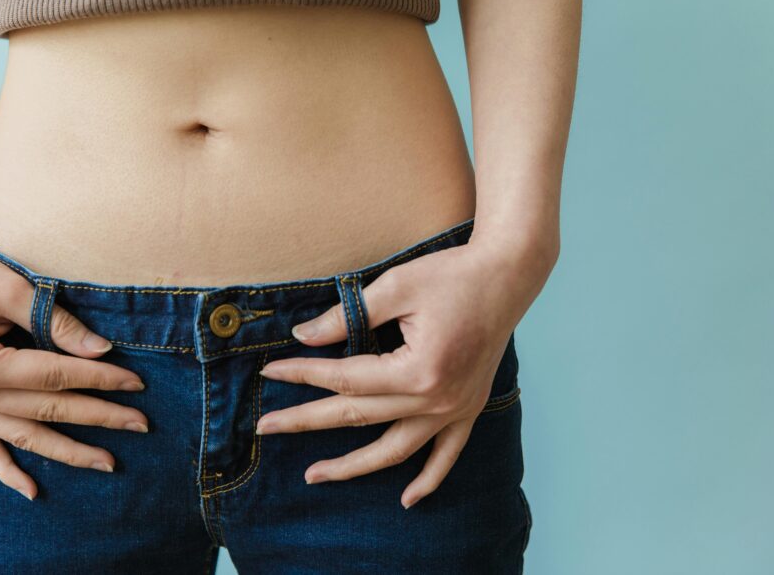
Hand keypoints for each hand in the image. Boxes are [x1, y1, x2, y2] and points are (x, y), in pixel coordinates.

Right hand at [0, 242, 149, 500]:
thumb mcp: (13, 290)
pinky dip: (8, 471)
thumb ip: (58, 323)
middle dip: (99, 418)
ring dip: (67, 452)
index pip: (56, 377)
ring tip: (107, 462)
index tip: (137, 385)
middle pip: (47, 411)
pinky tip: (33, 490)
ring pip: (23, 437)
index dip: (101, 379)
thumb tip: (102, 351)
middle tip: (141, 425)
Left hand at [254, 231, 555, 508]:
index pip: (345, 379)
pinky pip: (446, 454)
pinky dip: (428, 479)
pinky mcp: (469, 407)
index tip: (269, 372)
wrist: (507, 276)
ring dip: (354, 466)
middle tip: (266, 427)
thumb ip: (347, 316)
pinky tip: (407, 499)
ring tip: (315, 474)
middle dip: (307, 421)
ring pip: (397, 450)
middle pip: (359, 418)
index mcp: (418, 369)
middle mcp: (437, 398)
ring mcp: (456, 408)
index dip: (303, 375)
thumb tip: (302, 338)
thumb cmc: (451, 274)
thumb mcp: (395, 287)